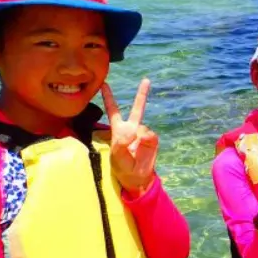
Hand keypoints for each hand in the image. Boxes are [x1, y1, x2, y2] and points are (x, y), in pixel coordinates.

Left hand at [101, 79, 157, 196]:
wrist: (138, 176)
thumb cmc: (123, 167)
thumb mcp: (117, 156)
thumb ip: (122, 142)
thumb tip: (134, 130)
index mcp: (119, 130)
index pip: (113, 110)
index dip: (109, 98)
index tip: (105, 84)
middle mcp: (132, 128)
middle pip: (137, 108)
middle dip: (142, 94)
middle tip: (146, 80)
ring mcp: (143, 133)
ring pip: (142, 127)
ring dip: (137, 138)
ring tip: (134, 151)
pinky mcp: (152, 140)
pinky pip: (150, 135)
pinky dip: (146, 142)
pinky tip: (143, 149)